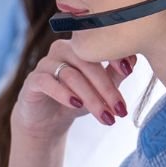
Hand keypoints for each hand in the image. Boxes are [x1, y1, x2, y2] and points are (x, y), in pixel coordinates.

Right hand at [13, 43, 135, 140]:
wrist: (46, 121)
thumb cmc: (76, 100)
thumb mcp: (99, 90)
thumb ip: (114, 75)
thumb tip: (132, 62)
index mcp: (79, 47)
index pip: (98, 45)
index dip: (114, 55)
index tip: (129, 71)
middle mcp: (61, 50)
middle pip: (87, 63)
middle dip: (106, 88)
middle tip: (120, 109)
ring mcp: (45, 64)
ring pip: (71, 75)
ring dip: (91, 98)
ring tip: (105, 116)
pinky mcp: (33, 80)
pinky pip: (47, 82)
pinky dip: (63, 93)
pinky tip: (76, 105)